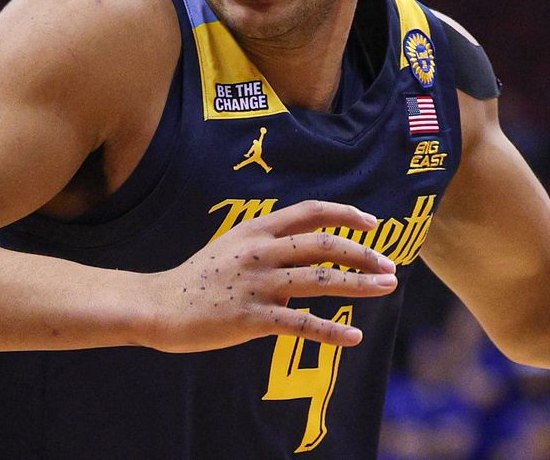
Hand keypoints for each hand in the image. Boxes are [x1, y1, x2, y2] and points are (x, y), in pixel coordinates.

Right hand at [143, 200, 397, 352]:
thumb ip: (268, 245)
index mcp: (256, 230)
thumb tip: (306, 255)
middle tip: (390, 265)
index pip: (310, 212)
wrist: (159, 306)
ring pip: (320, 279)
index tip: (372, 223)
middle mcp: (260, 252)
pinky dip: (332, 331)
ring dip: (359, 283)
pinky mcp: (252, 318)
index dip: (345, 214)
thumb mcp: (232, 247)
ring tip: (387, 286)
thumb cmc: (199, 279)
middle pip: (324, 244)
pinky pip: (301, 324)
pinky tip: (354, 338)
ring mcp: (257, 284)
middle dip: (363, 253)